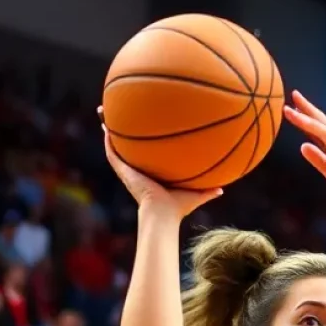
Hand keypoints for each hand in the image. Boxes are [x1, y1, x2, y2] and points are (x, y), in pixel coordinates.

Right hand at [100, 109, 220, 215]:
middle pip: (127, 146)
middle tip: (119, 113)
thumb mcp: (195, 194)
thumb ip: (208, 191)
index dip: (142, 143)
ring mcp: (128, 170)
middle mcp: (137, 170)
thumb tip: (222, 189)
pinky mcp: (123, 172)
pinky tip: (106, 124)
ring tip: (103, 112)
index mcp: (150, 174)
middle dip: (123, 131)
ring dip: (109, 129)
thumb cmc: (178, 208)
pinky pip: (112, 153)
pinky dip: (108, 140)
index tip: (142, 128)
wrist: (162, 214)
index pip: (144, 155)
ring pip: (115, 146)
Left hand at [283, 91, 325, 209]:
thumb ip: (317, 159)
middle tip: (294, 94)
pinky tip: (307, 125)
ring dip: (307, 118)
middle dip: (307, 108)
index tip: (291, 107)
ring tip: (292, 109)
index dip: (305, 116)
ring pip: (323, 128)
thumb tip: (302, 146)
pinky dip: (318, 131)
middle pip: (321, 121)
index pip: (318, 127)